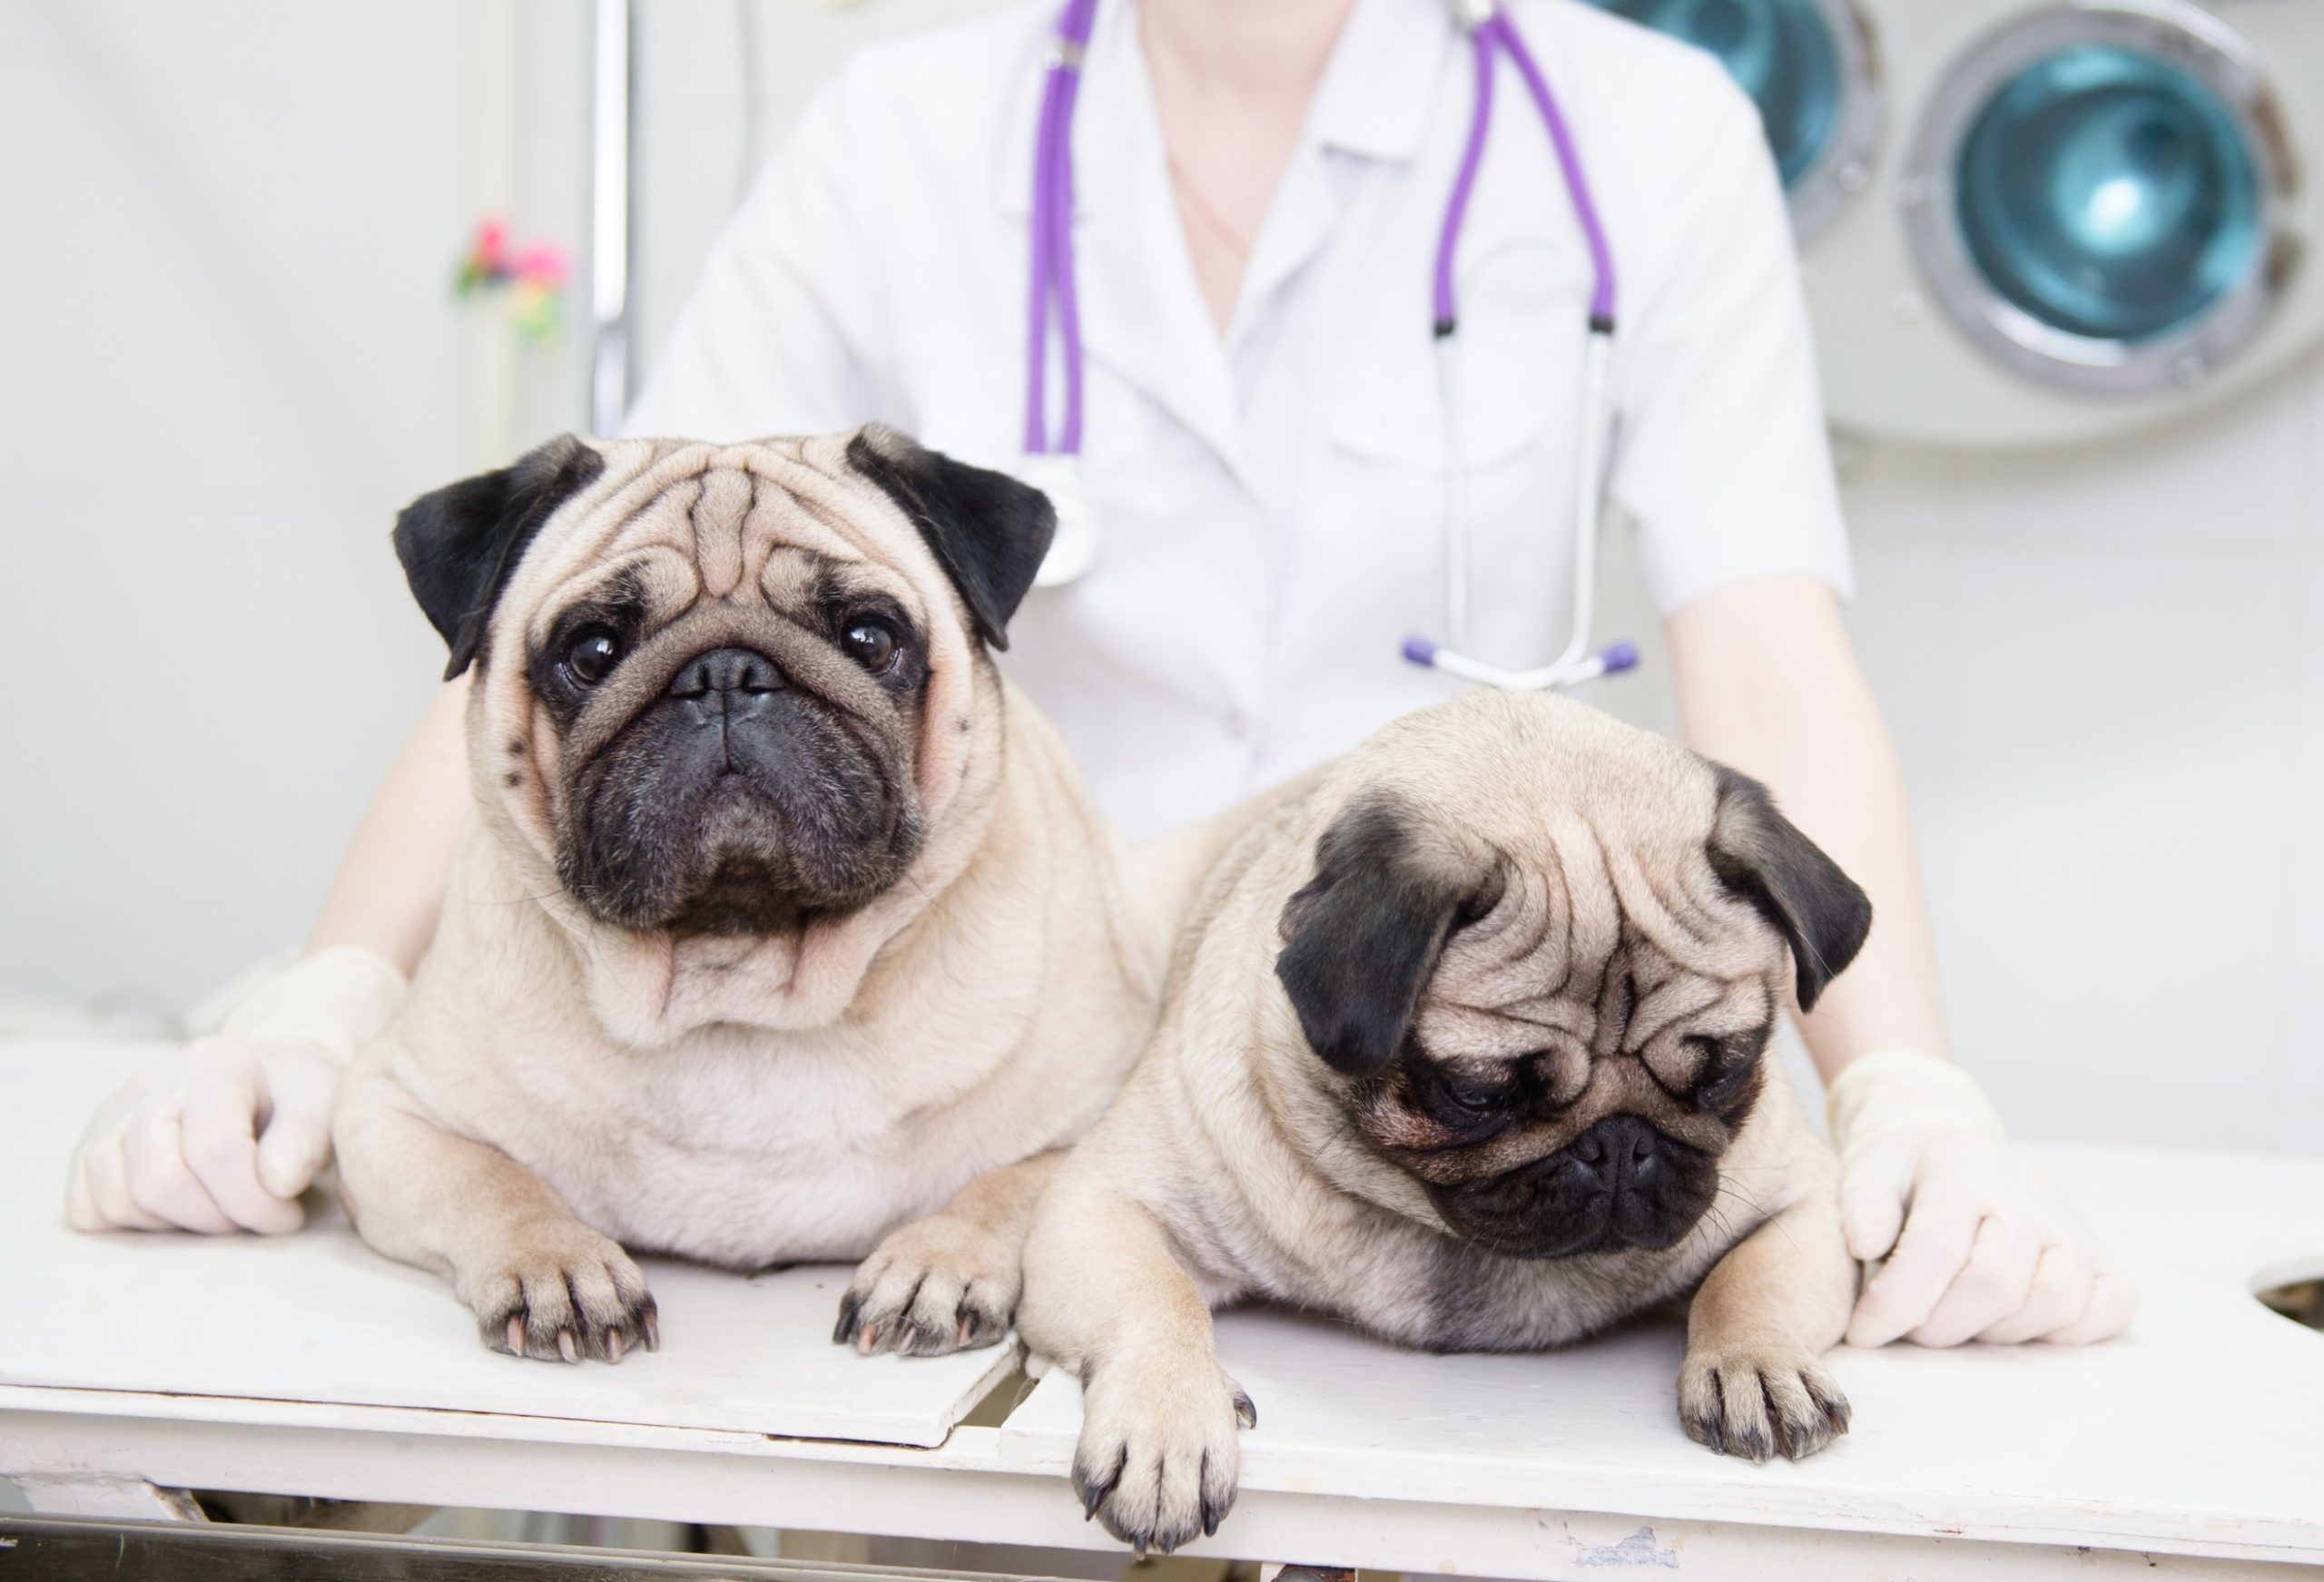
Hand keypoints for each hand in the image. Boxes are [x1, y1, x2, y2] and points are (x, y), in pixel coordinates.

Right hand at [67, 1036, 342, 1233]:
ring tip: (222, 1211)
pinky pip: (87, 1210)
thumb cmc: (294, 1100)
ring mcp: (110, 1115)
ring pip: (119, 1200)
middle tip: (255, 1219)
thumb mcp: (322, 1105)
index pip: (215, 1149)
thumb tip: (276, 1180)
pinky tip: (180, 1210)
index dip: (254, 1201)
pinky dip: (133, 1227)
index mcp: (213, 1065)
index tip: (287, 1217)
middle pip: (160, 1181)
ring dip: (177, 1227)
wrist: (263, 1085)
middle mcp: (150, 1083)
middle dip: (216, 1219)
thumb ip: (307, 1139)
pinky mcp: (89, 1149)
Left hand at [1827, 1050, 2135, 1347]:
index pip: (1936, 1248)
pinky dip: (2072, 1331)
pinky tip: (2020, 1323)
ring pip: (2058, 1299)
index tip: (1864, 1333)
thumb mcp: (1866, 1174)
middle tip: (1912, 1328)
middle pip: (1996, 1283)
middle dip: (1942, 1324)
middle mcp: (2027, 1194)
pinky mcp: (2104, 1257)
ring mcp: (2072, 1225)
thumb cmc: (1906, 1179)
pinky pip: (2114, 1305)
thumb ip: (1861, 1206)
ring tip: (1960, 1321)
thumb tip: (1867, 1243)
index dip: (1897, 1303)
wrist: (1955, 1155)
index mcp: (1962, 1168)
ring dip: (2000, 1332)